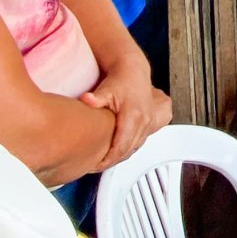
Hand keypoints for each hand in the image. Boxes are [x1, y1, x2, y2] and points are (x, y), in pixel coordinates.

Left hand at [80, 49, 171, 167]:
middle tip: (95, 166)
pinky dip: (127, 150)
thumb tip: (86, 99)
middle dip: (112, 161)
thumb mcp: (106, 89)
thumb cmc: (121, 80)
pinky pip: (139, 143)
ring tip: (103, 161)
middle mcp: (144, 121)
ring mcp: (148, 123)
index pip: (121, 146)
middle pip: (128, 150)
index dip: (108, 159)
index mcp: (134, 116)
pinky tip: (116, 152)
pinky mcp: (150, 125)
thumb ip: (96, 98)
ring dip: (120, 156)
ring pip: (134, 148)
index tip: (96, 165)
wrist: (134, 71)